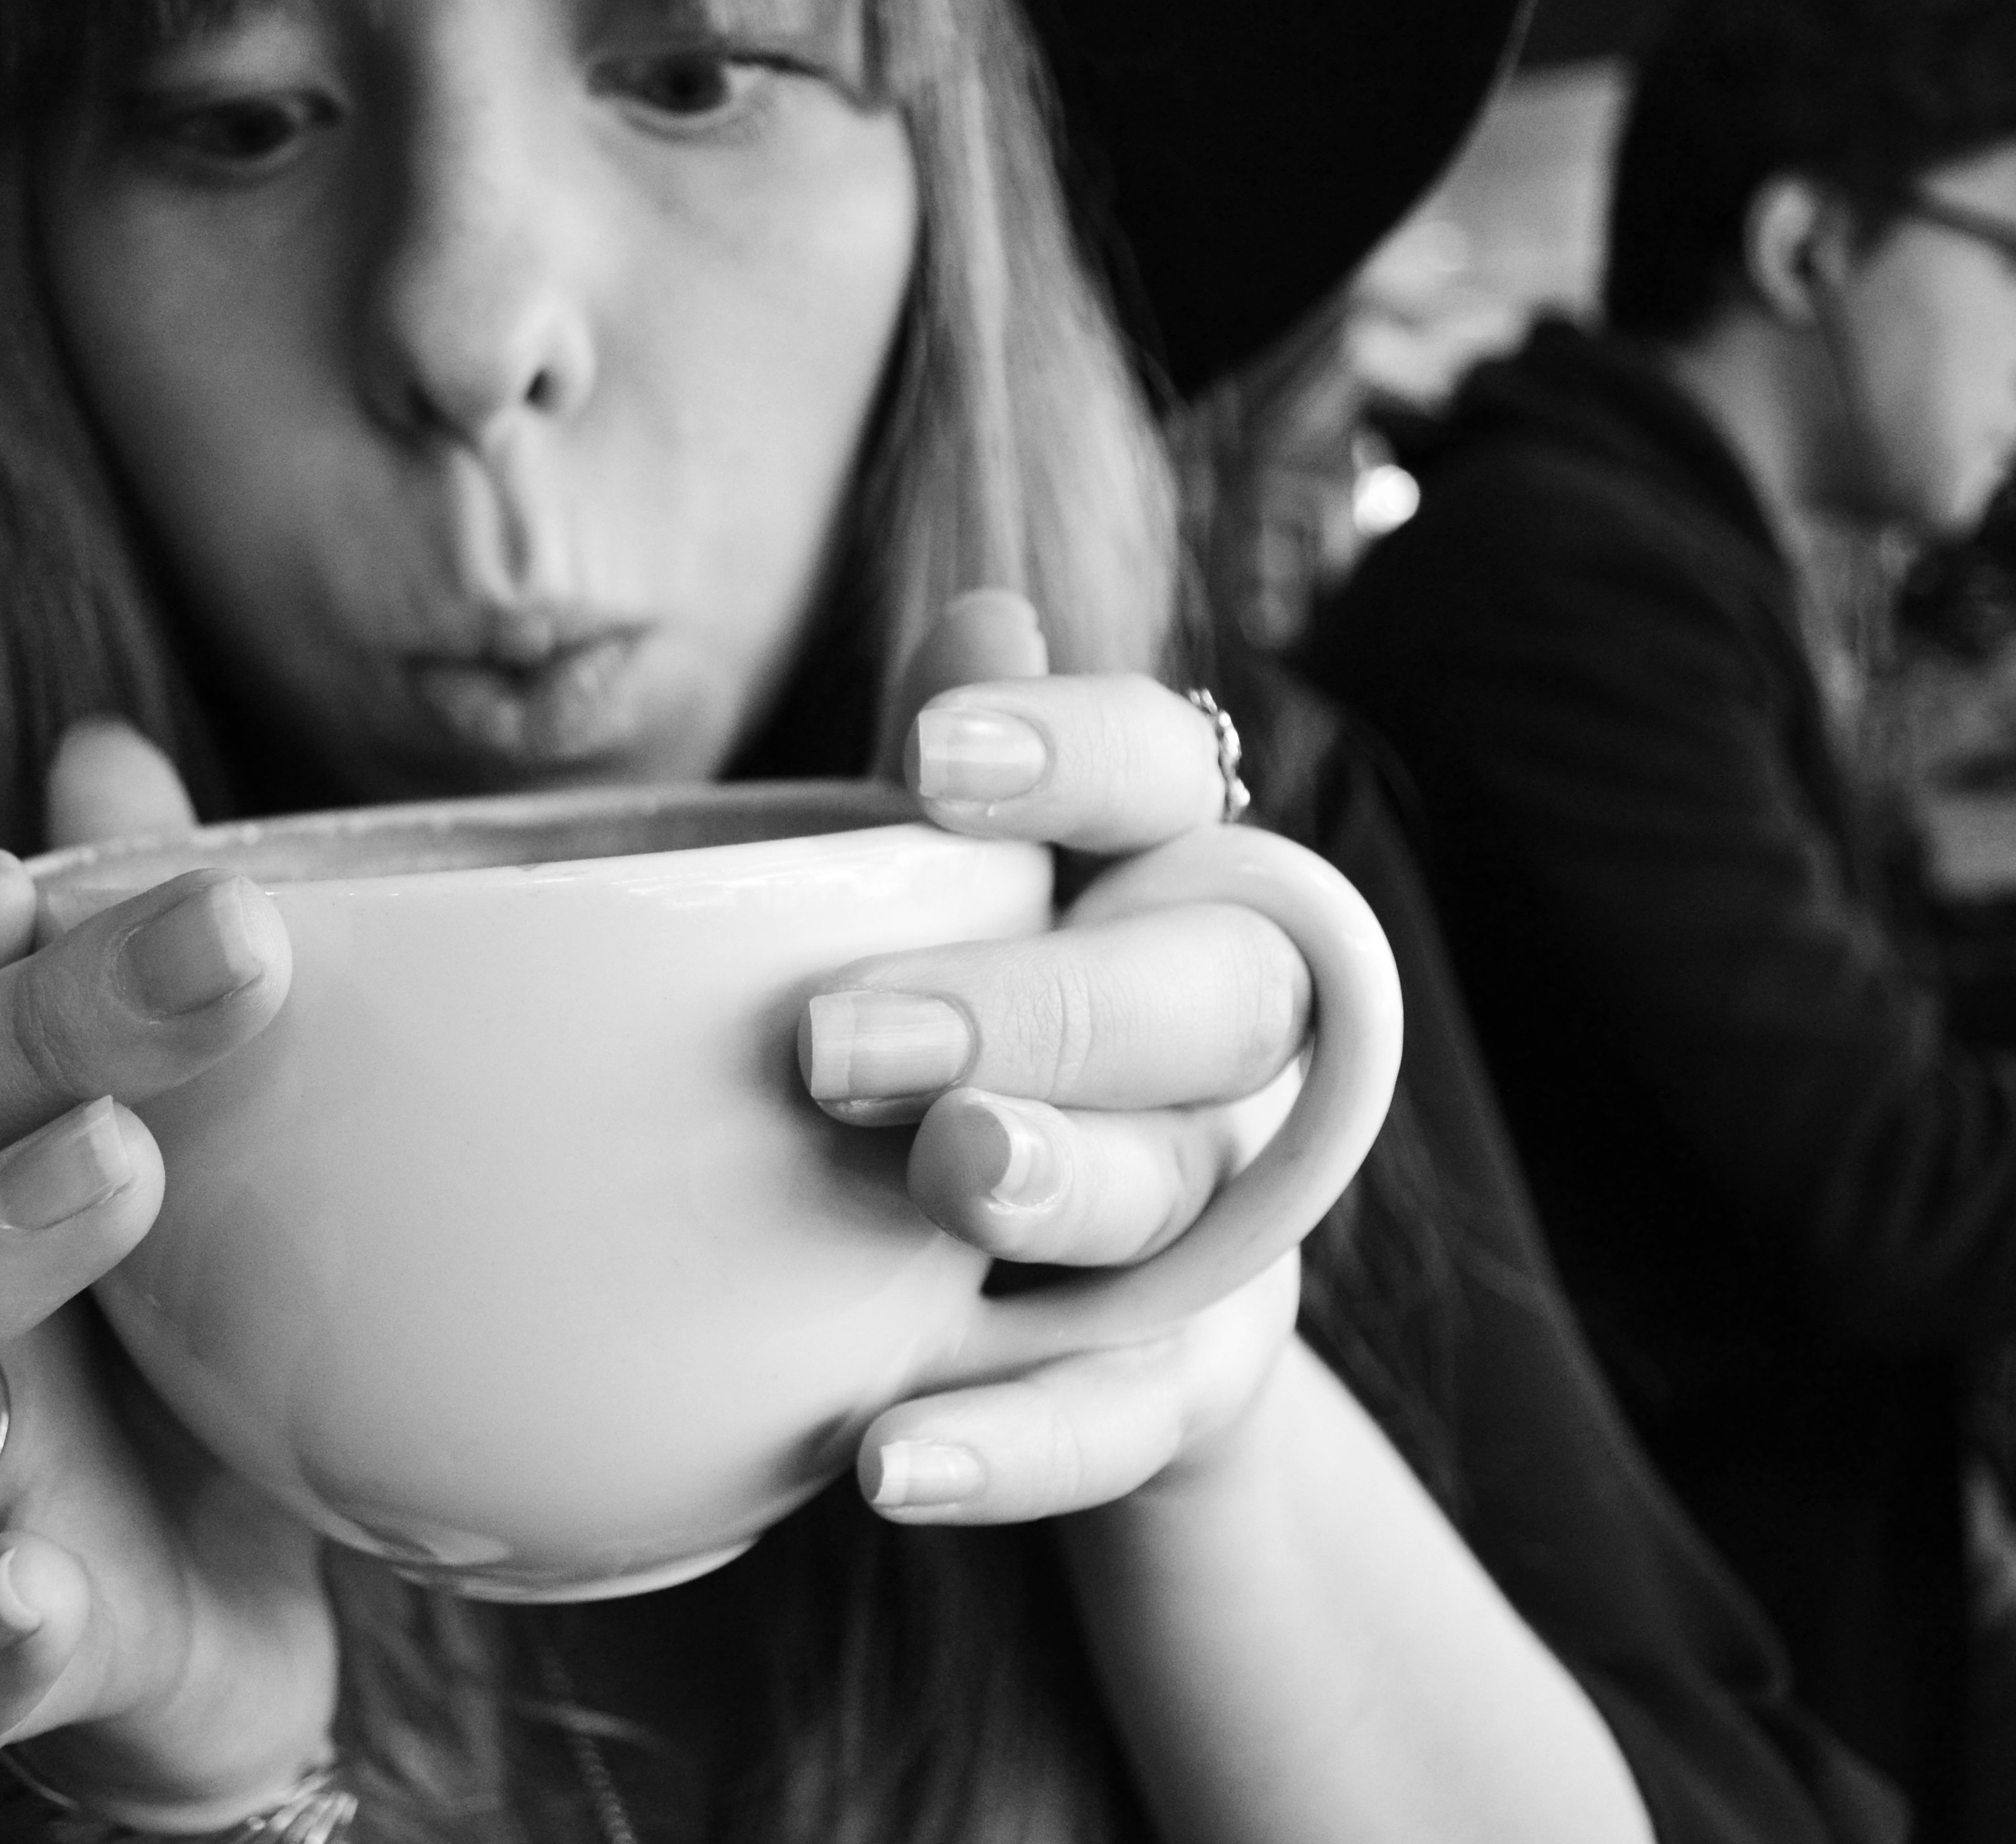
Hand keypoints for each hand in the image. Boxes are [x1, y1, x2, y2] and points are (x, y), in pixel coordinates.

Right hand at [0, 721, 340, 1828]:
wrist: (257, 1610)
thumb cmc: (212, 1332)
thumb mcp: (216, 1123)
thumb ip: (146, 946)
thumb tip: (105, 754)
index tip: (2, 880)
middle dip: (31, 1027)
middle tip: (219, 953)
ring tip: (112, 1171)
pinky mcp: (8, 1655)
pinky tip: (36, 1593)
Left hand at [814, 593, 1315, 1523]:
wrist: (1054, 1328)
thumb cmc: (976, 1058)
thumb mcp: (950, 933)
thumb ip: (953, 811)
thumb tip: (982, 606)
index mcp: (1157, 888)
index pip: (1167, 774)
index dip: (1075, 750)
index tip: (930, 758)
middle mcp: (1226, 1040)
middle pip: (1203, 989)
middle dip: (1040, 1003)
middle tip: (841, 1040)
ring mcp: (1221, 1212)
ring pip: (1178, 1186)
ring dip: (1058, 1181)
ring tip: (936, 1183)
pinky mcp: (1195, 1375)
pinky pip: (1129, 1415)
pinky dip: (1015, 1444)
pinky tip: (885, 1460)